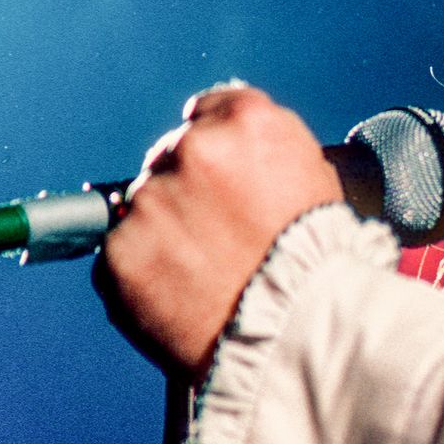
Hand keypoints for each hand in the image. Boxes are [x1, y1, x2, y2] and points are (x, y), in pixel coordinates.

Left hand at [97, 83, 343, 376]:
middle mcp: (194, 149)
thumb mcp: (317, 183)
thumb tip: (237, 159)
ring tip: (207, 276)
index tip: (219, 177)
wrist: (301, 333)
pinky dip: (142, 276)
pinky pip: (120, 257)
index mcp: (250, 122)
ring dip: (164, 235)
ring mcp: (150, 200)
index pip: (210, 110)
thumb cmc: (323, 266)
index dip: (216, 150)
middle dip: (187, 193)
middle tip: (219, 240)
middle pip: (171, 158)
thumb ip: (266, 157)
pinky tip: (184, 296)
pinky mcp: (120, 250)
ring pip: (143, 209)